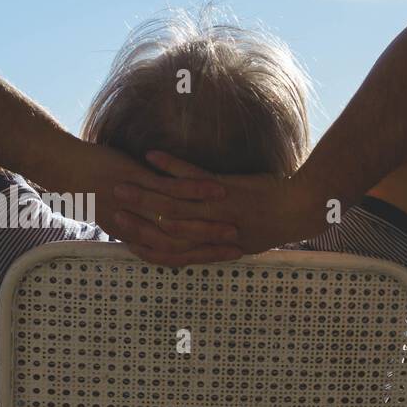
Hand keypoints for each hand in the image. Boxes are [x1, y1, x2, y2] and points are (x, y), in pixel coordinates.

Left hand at [64, 141, 242, 265]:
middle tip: (239, 246)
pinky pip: (173, 189)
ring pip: (181, 218)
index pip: (172, 254)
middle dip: (211, 244)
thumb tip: (154, 231)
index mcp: (130, 236)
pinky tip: (219, 188)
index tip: (224, 258)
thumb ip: (136, 224)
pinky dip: (199, 190)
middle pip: (180, 242)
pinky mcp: (137, 182)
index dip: (199, 257)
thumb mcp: (114, 213)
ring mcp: (137, 204)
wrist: (63, 168)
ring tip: (235, 220)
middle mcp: (135, 225)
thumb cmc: (88, 189)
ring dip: (210, 220)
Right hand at [111, 151, 329, 257]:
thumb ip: (213, 241)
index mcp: (211, 247)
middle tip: (106, 206)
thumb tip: (191, 241)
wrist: (300, 210)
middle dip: (133, 215)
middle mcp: (210, 232)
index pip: (168, 252)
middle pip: (162, 226)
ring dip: (143, 191)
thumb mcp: (240, 240)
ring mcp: (217, 211)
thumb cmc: (272, 224)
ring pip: (172, 203)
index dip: (141, 244)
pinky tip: (151, 155)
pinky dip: (171, 166)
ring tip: (119, 180)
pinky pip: (193, 177)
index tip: (118, 235)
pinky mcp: (226, 189)